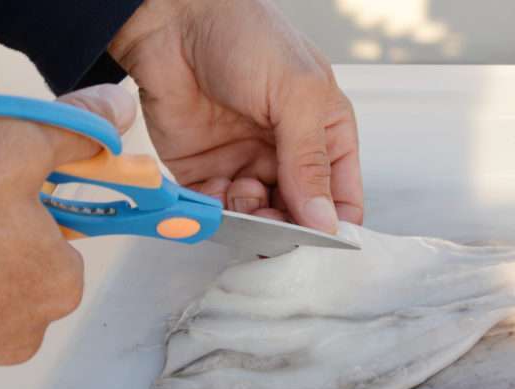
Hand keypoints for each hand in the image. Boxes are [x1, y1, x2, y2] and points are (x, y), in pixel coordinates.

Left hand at [109, 0, 362, 233]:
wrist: (173, 20)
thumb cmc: (246, 37)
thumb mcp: (297, 94)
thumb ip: (311, 161)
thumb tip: (326, 221)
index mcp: (324, 131)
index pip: (341, 195)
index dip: (335, 222)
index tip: (322, 241)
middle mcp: (286, 154)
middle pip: (298, 215)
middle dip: (289, 226)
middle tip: (277, 224)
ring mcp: (245, 163)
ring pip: (258, 219)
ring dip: (254, 219)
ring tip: (245, 194)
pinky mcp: (203, 172)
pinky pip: (215, 211)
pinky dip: (217, 213)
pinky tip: (217, 192)